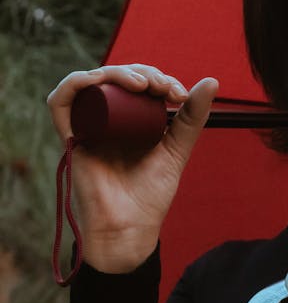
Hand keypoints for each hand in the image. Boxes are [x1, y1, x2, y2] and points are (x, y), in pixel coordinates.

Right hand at [47, 64, 218, 272]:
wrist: (130, 228)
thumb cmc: (150, 194)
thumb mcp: (177, 148)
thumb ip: (192, 117)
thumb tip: (212, 80)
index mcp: (127, 120)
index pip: (137, 82)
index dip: (158, 77)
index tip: (180, 94)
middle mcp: (105, 120)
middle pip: (116, 78)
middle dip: (143, 73)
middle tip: (164, 88)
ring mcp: (87, 127)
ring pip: (91, 82)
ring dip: (116, 73)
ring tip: (143, 85)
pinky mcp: (71, 138)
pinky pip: (60, 102)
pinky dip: (75, 83)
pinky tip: (99, 80)